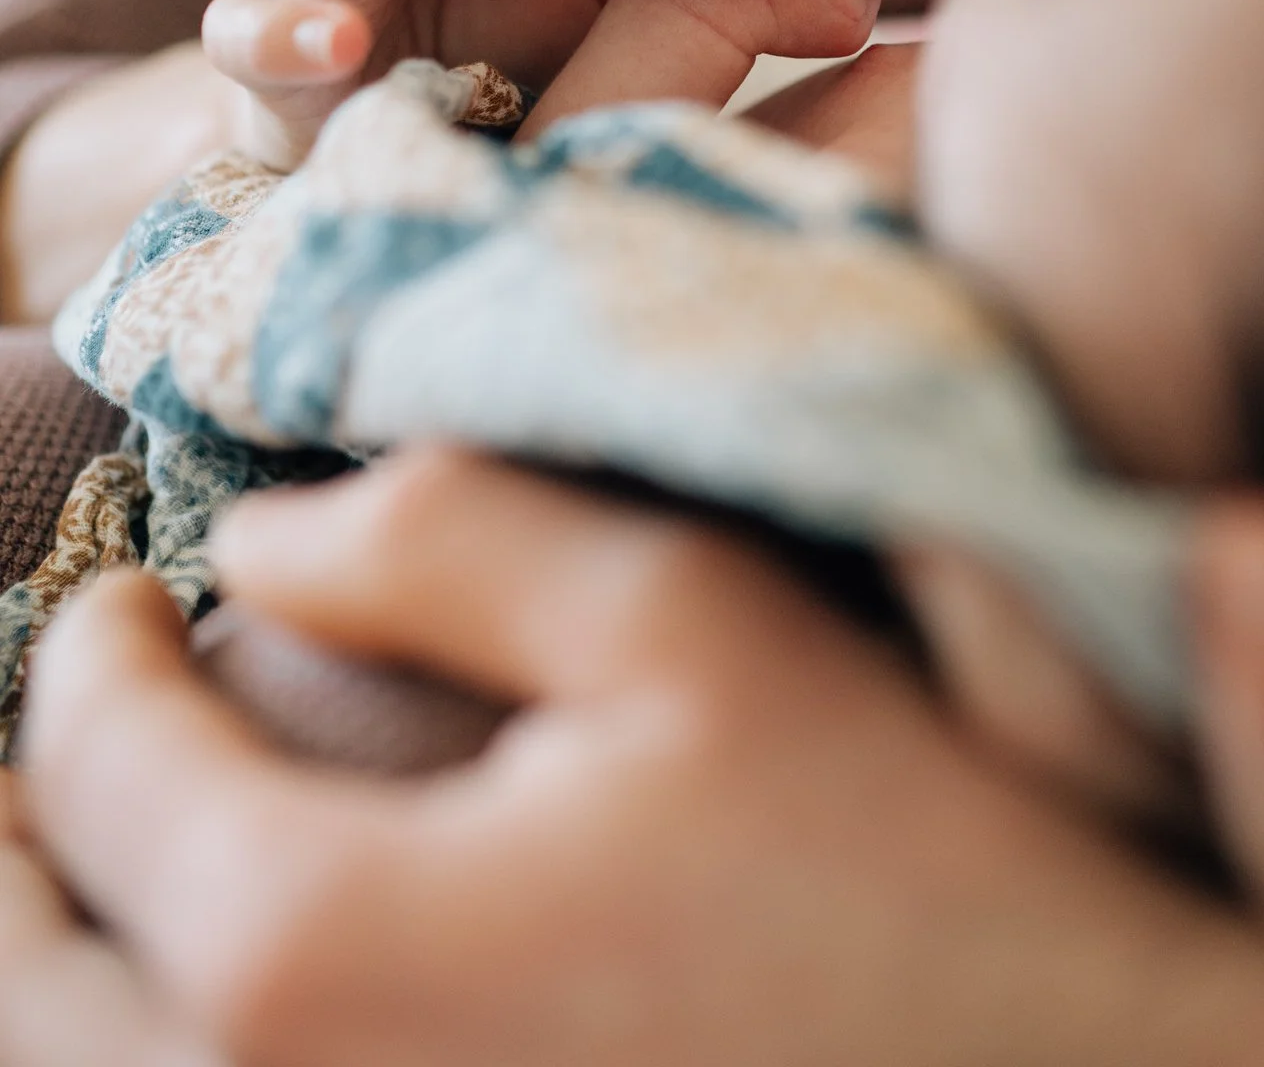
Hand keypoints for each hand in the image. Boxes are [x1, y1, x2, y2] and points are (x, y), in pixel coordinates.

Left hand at [23, 453, 1263, 1066]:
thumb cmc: (885, 854)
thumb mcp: (684, 621)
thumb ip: (445, 539)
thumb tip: (261, 539)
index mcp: (317, 950)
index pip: (102, 771)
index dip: (93, 654)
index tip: (129, 598)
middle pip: (19, 991)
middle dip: (11, 846)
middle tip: (42, 751)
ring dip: (45, 976)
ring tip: (67, 879)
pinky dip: (133, 1053)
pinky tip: (193, 999)